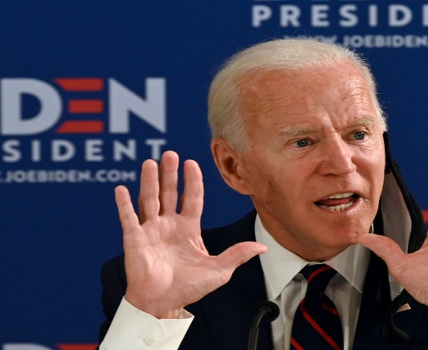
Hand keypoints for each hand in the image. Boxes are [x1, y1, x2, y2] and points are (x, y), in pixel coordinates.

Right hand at [115, 151, 266, 318]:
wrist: (164, 304)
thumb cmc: (189, 288)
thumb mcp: (219, 270)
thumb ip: (237, 255)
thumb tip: (262, 247)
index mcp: (188, 229)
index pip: (192, 198)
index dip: (193, 181)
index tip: (192, 163)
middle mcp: (169, 225)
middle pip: (169, 193)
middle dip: (170, 174)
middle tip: (170, 154)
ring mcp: (151, 231)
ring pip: (149, 200)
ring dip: (149, 182)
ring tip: (149, 163)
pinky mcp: (134, 240)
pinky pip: (128, 219)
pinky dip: (124, 205)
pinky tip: (121, 188)